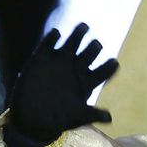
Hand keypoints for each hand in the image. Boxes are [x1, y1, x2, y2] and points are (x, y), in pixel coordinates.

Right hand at [6, 25, 118, 144]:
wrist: (32, 119)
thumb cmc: (58, 119)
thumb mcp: (77, 118)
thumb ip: (92, 114)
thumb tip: (109, 117)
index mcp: (87, 82)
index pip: (103, 71)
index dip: (109, 67)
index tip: (114, 63)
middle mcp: (75, 69)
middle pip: (90, 53)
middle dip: (94, 47)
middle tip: (97, 45)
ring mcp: (59, 62)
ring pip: (73, 42)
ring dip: (78, 34)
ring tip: (84, 27)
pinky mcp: (41, 59)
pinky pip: (48, 43)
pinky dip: (52, 37)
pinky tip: (56, 34)